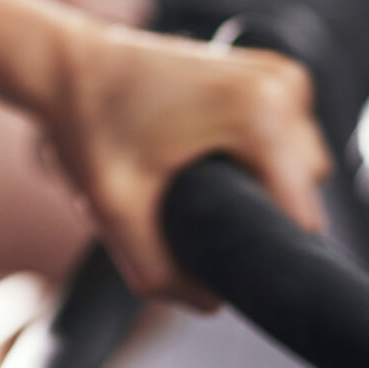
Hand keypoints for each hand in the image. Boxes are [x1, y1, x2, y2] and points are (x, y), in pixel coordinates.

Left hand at [38, 30, 327, 308]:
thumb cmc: (89, 125)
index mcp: (261, 115)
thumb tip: (214, 303)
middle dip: (251, 212)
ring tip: (185, 173)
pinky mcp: (272, 76)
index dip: (261, 249)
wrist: (69, 65)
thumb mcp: (115, 210)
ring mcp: (282, 77)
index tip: (211, 250)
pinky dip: (254, 157)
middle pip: (299, 194)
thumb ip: (161, 273)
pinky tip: (201, 153)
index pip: (300, 218)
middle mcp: (283, 89)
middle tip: (183, 204)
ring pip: (297, 169)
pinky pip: (286, 142)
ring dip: (254, 185)